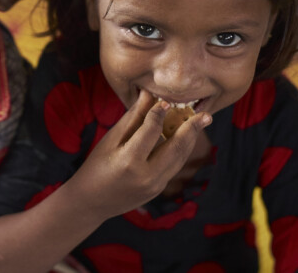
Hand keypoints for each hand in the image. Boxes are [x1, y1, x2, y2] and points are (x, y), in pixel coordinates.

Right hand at [64, 90, 210, 221]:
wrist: (92, 202)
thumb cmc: (96, 166)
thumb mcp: (110, 140)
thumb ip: (132, 119)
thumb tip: (147, 95)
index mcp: (129, 161)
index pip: (151, 131)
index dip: (159, 113)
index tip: (165, 100)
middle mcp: (146, 176)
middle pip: (175, 148)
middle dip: (191, 129)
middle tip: (205, 115)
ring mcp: (155, 186)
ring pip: (179, 159)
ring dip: (190, 140)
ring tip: (200, 123)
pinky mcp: (158, 189)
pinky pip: (174, 166)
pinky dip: (180, 150)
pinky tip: (183, 137)